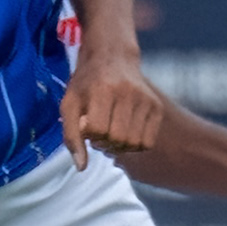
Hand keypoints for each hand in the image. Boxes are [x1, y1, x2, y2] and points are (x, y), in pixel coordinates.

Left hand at [61, 48, 168, 166]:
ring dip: (120, 147)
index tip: (87, 125)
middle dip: (105, 143)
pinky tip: (125, 133)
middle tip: (99, 133)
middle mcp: (128, 93)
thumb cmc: (87, 84)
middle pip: (118, 140)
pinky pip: (148, 142)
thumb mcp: (69, 104)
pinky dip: (134, 145)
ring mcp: (146, 99)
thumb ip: (71, 136)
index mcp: (103, 89)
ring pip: (134, 144)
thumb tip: (81, 167)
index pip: (98, 130)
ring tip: (112, 133)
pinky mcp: (157, 106)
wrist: (112, 57)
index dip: (90, 135)